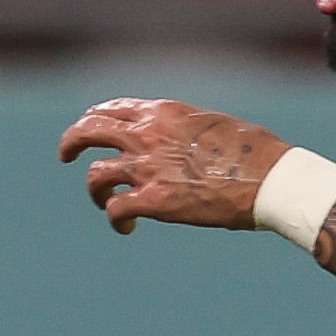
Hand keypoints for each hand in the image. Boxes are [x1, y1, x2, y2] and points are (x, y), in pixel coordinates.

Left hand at [57, 97, 287, 234]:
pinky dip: (116, 220)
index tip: (91, 130)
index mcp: (163, 112)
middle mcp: (147, 134)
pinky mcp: (154, 201)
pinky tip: (126, 228)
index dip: (95, 118)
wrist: (270, 179)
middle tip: (66, 156)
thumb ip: (184, 127)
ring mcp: (148, 167)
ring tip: (105, 203)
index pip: (113, 108)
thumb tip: (178, 138)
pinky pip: (115, 209)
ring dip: (95, 192)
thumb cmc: (253, 152)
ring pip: (95, 175)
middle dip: (71, 142)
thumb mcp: (213, 123)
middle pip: (88, 131)